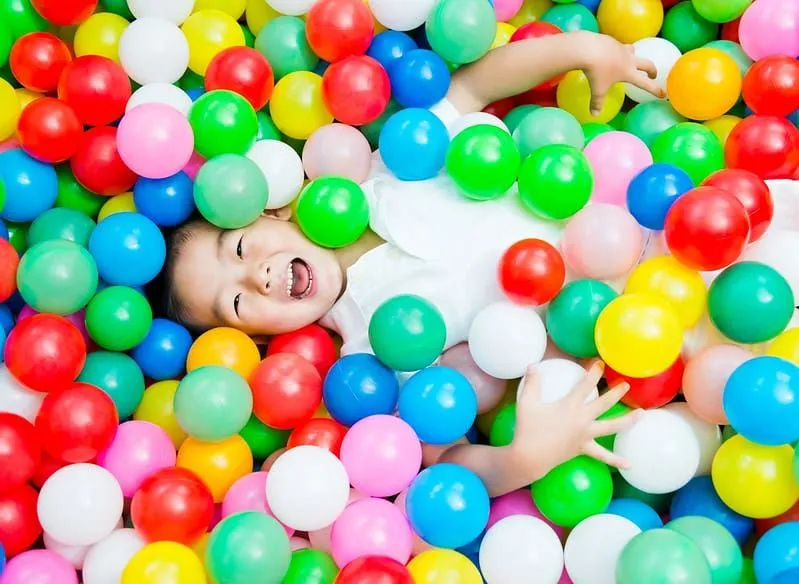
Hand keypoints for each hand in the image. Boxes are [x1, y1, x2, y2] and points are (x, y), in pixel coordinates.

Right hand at [510, 360, 639, 480]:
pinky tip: (629, 464)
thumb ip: (532, 382)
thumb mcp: (526, 403)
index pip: (585, 385)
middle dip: (616, 392)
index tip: (600, 363)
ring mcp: (585, 435)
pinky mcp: (583, 448)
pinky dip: (615, 460)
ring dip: (627, 420)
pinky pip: (602, 456)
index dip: (593, 372)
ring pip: (611, 427)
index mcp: (569, 406)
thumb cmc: (527, 429)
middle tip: (626, 384)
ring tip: (641, 414)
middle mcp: (581, 420)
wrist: (529, 457)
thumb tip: (533, 364)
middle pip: (604, 404)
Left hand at [577, 32, 663, 115]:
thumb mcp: (597, 89)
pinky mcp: (612, 41)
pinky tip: (608, 53)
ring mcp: (621, 48)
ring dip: (635, 56)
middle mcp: (629, 59)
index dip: (654, 90)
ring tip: (630, 60)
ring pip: (633, 51)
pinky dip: (617, 51)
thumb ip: (597, 102)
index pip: (645, 84)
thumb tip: (595, 115)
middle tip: (652, 75)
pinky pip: (618, 46)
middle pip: (647, 63)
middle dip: (651, 70)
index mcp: (629, 72)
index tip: (663, 94)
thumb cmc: (595, 71)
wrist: (587, 48)